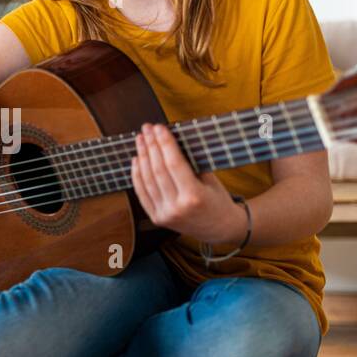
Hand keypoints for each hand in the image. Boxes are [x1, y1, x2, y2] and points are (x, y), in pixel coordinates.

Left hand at [130, 123, 245, 243]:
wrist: (219, 229)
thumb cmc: (218, 200)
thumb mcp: (210, 180)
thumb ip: (191, 164)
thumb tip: (171, 140)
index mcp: (194, 197)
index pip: (174, 164)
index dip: (164, 143)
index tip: (159, 127)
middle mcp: (177, 208)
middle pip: (158, 170)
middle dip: (151, 146)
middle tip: (147, 128)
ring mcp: (165, 215)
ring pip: (147, 181)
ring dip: (142, 157)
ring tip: (141, 140)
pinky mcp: (157, 219)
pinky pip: (142, 194)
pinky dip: (137, 175)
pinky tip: (136, 159)